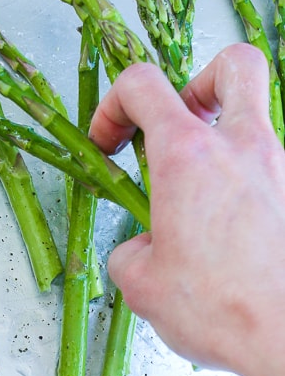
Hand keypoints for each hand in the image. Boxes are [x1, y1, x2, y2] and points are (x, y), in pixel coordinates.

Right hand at [89, 42, 284, 375]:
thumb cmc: (223, 310)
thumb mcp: (142, 284)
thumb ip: (132, 251)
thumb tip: (144, 250)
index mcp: (188, 157)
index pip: (142, 85)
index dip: (114, 106)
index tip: (108, 142)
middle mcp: (242, 149)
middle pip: (233, 65)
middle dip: (199, 82)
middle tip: (180, 121)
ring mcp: (282, 170)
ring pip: (257, 124)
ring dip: (225, 146)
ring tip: (204, 199)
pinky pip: (273, 174)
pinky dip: (248, 190)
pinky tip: (236, 237)